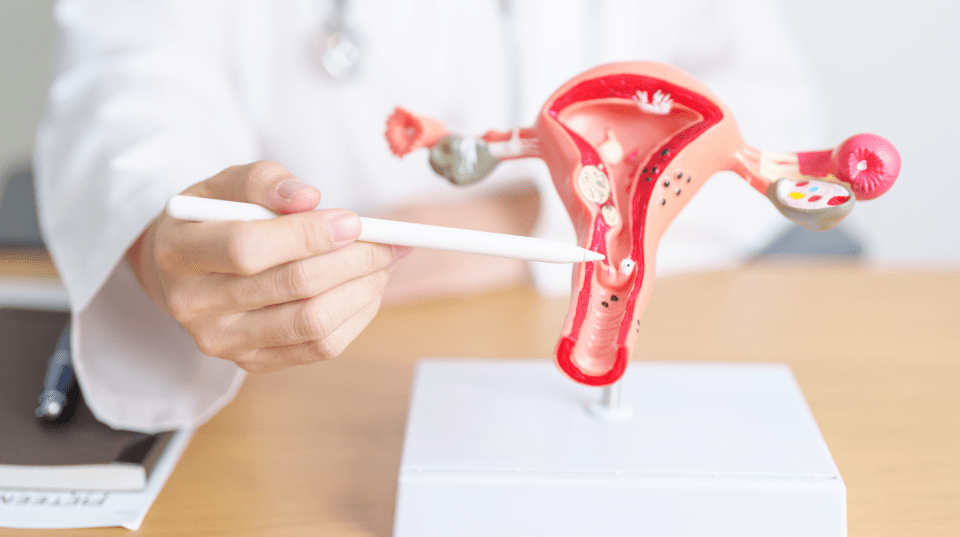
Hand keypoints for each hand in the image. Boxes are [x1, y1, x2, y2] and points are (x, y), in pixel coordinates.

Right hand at [126, 161, 408, 371]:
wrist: (182, 272)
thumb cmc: (212, 220)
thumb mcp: (225, 185)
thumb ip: (264, 181)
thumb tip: (309, 197)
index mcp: (178, 252)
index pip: (248, 248)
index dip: (308, 235)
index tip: (353, 221)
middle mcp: (193, 305)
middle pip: (291, 287)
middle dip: (352, 260)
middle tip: (387, 242)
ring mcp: (222, 341)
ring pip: (312, 323)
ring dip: (362, 290)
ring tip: (382, 262)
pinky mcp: (251, 363)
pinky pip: (319, 348)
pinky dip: (356, 316)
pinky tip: (368, 289)